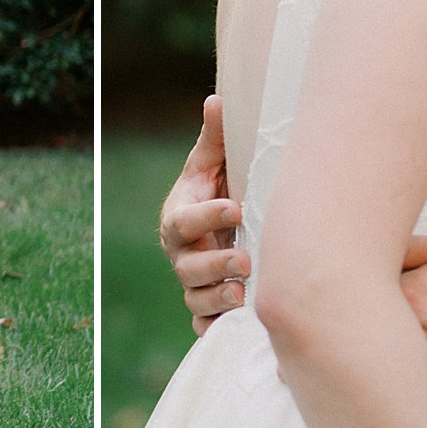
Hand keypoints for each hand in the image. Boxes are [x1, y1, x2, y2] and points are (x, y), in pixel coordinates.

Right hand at [159, 94, 249, 333]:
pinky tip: (243, 326)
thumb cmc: (223, 188)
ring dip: (218, 298)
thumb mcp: (218, 163)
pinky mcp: (208, 307)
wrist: (231, 225)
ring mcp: (193, 283)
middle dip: (215, 265)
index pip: (185, 220)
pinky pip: (206, 324)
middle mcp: (182, 254)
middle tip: (247, 262)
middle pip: (187, 267)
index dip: (208, 216)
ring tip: (244, 294)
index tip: (237, 207)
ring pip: (195, 298)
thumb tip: (218, 99)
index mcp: (179, 218)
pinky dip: (219, 328)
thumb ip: (217, 137)